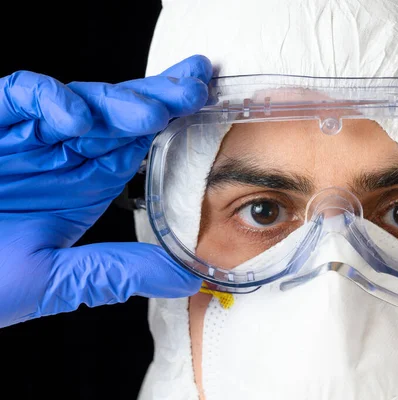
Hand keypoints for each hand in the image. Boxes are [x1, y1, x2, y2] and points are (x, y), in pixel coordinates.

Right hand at [0, 55, 209, 327]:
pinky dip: (50, 101)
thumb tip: (186, 280)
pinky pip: (21, 98)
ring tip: (153, 110)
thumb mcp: (57, 280)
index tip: (207, 107)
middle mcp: (62, 156)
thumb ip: (119, 273)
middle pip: (121, 116)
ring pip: (82, 102)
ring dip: (119, 102)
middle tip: (197, 86)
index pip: (138, 145)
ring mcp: (27, 138)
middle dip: (160, 98)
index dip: (173, 123)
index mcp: (83, 185)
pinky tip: (77, 119)